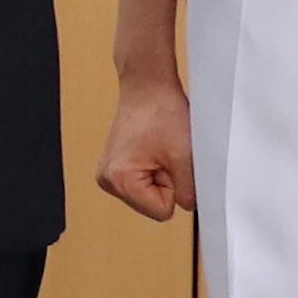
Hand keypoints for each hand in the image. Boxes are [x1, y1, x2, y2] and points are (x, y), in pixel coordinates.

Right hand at [99, 75, 196, 222]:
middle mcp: (107, 181)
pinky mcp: (114, 167)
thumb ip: (189, 192)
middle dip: (166, 182)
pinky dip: (153, 169)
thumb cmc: (162, 112)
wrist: (148, 85)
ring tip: (158, 148)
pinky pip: (143, 183)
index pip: (162, 212)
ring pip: (149, 195)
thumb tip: (190, 208)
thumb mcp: (184, 156)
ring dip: (160, 175)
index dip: (174, 187)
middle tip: (164, 152)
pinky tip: (151, 148)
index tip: (169, 159)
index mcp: (119, 181)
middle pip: (153, 205)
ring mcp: (108, 174)